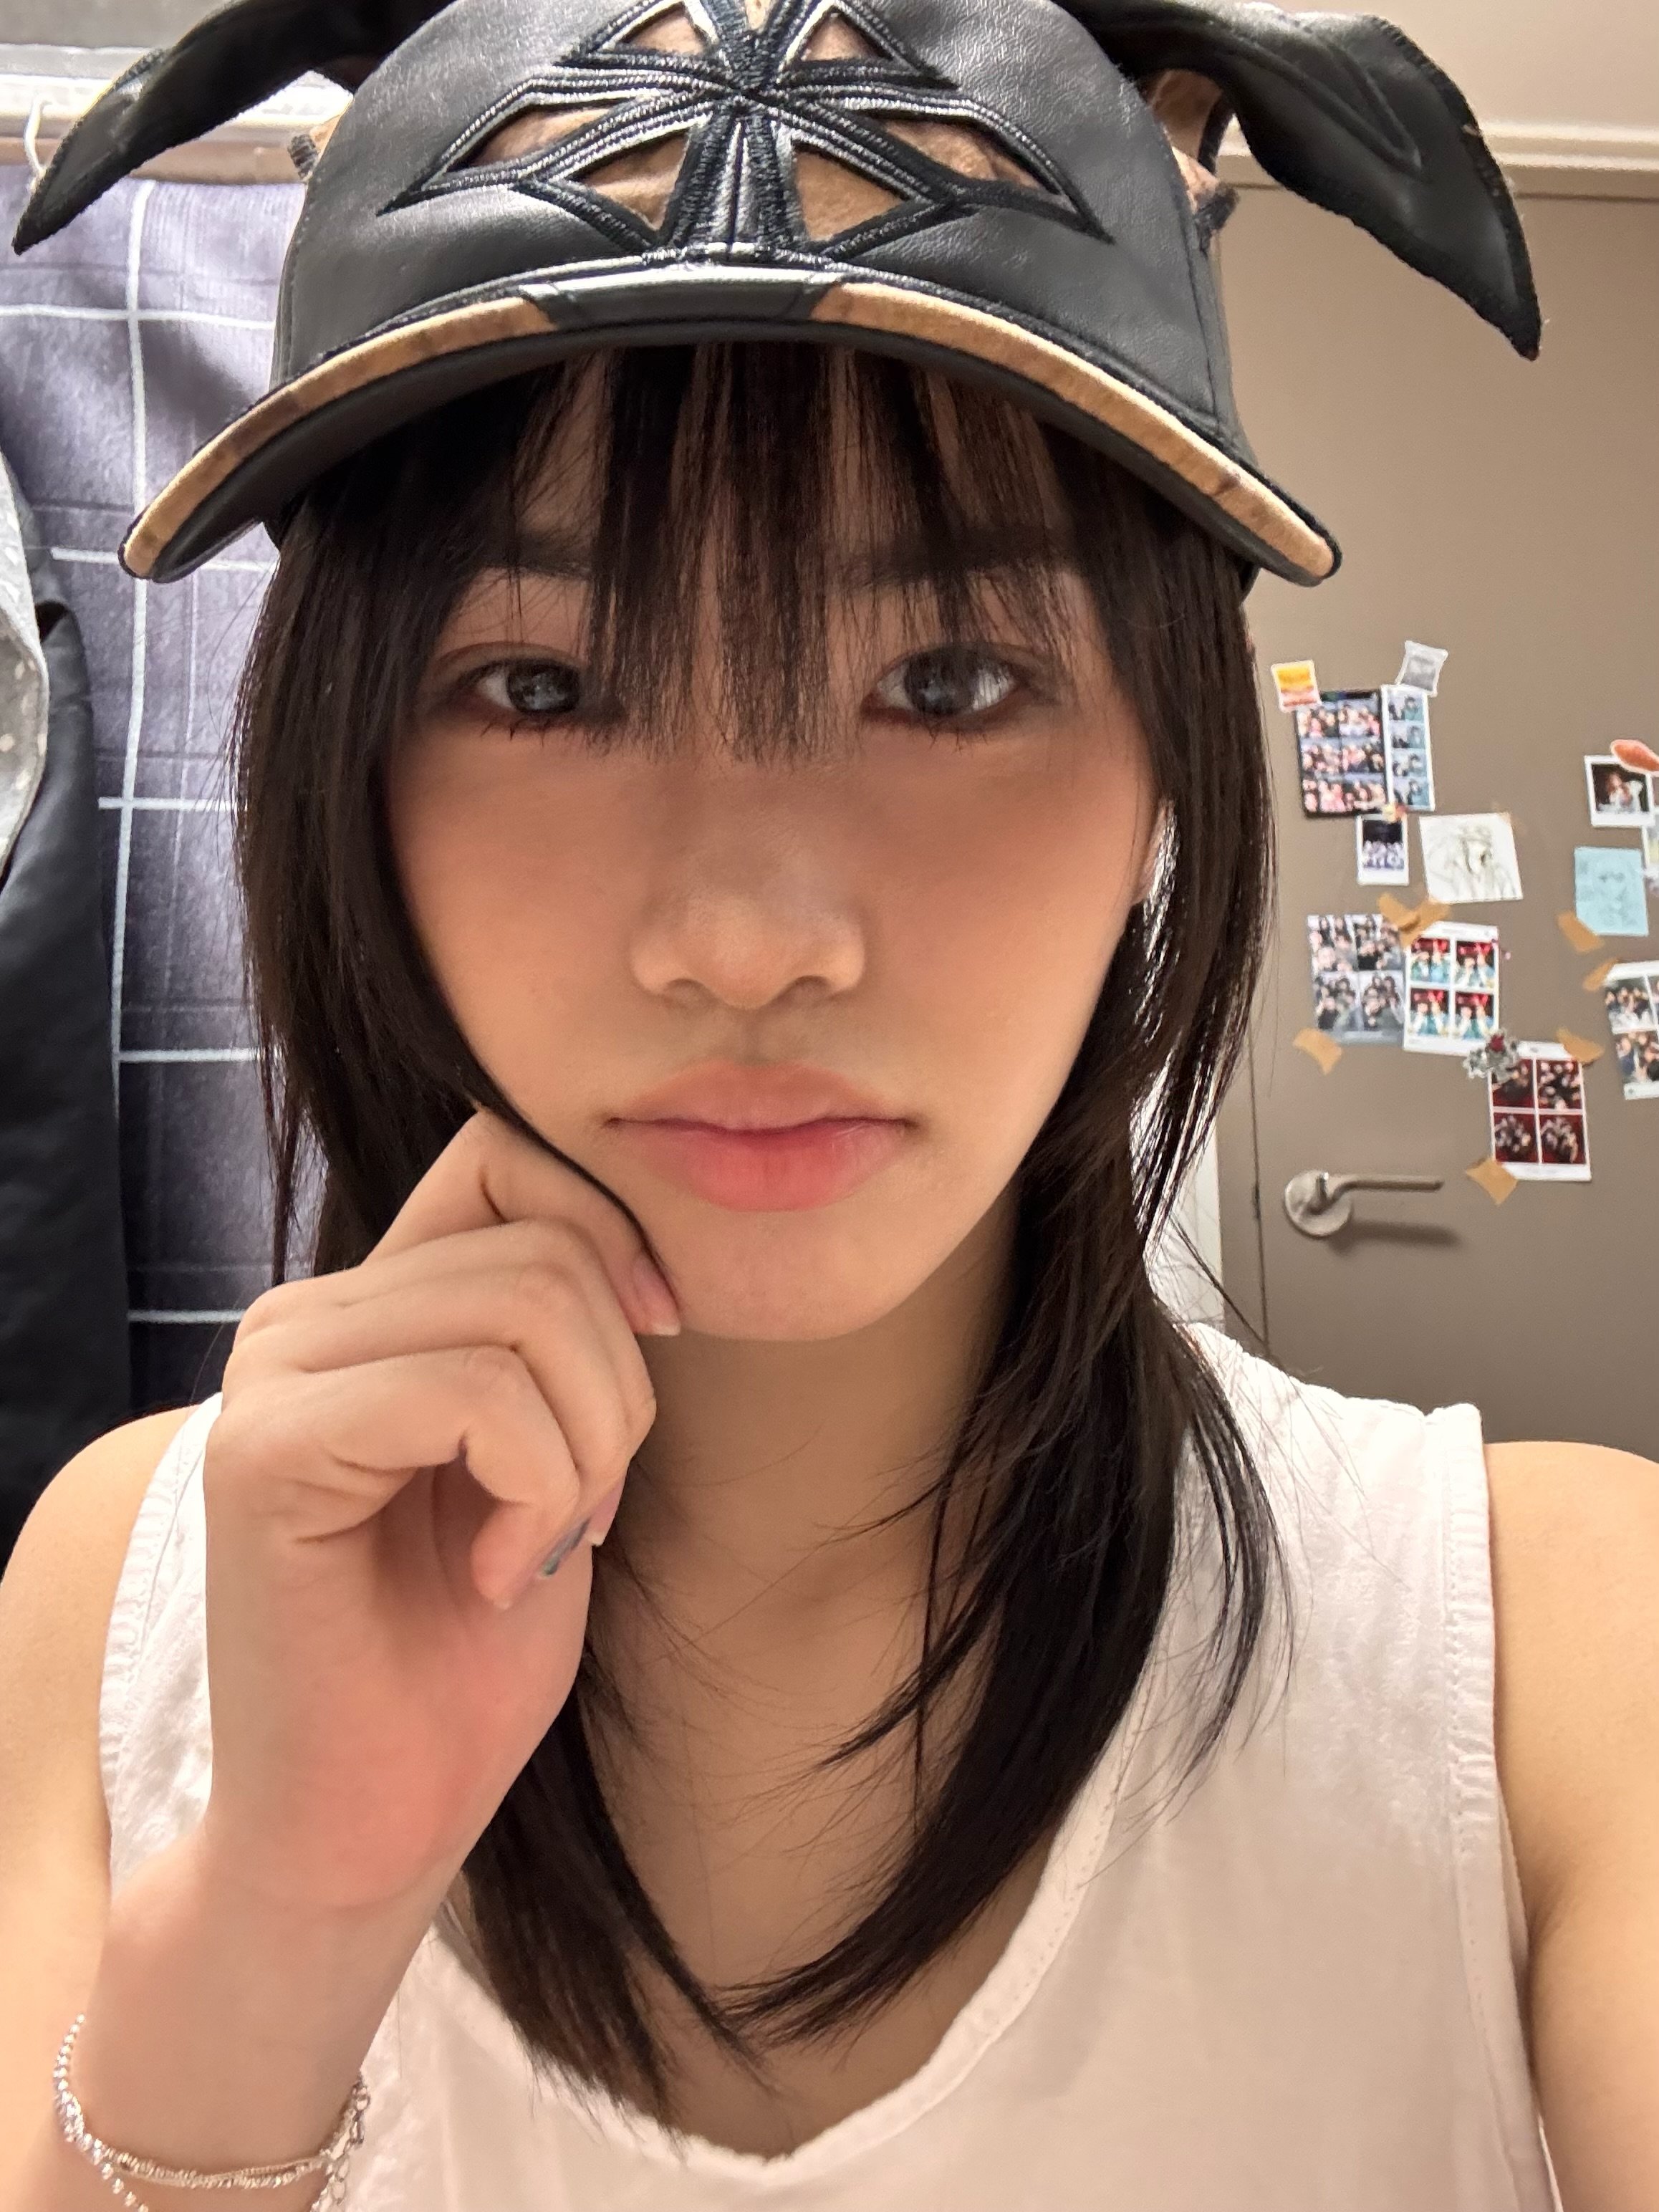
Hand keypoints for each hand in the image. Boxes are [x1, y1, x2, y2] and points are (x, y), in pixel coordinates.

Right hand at [195, 1112, 677, 1916]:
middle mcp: (304, 1317)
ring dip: (586, 1450)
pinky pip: (472, 1394)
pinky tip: (489, 1576)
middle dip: (619, 1389)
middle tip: (578, 1517)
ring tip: (533, 1549)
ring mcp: (272, 1375)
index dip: (616, 1238)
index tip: (653, 1349)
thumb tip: (651, 1245)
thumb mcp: (555, 1455)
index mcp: (370, 1304)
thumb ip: (561, 1334)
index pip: (512, 1157)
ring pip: (526, 1307)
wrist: (371, 1825)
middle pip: (546, 1242)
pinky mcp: (265, 1451)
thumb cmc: (468, 1653)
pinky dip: (534, 1495)